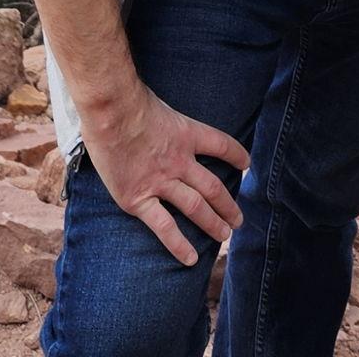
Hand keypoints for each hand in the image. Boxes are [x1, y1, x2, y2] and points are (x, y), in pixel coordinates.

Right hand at [83, 85, 250, 266]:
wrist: (111, 111)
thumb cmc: (127, 99)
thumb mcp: (157, 102)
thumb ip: (160, 117)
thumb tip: (153, 115)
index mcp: (186, 133)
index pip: (220, 145)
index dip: (236, 154)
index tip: (247, 164)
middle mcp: (179, 160)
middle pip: (212, 185)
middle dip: (228, 204)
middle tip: (239, 219)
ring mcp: (160, 181)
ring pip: (195, 207)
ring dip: (213, 223)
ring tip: (226, 235)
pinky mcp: (138, 199)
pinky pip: (164, 227)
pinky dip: (179, 245)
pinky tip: (191, 258)